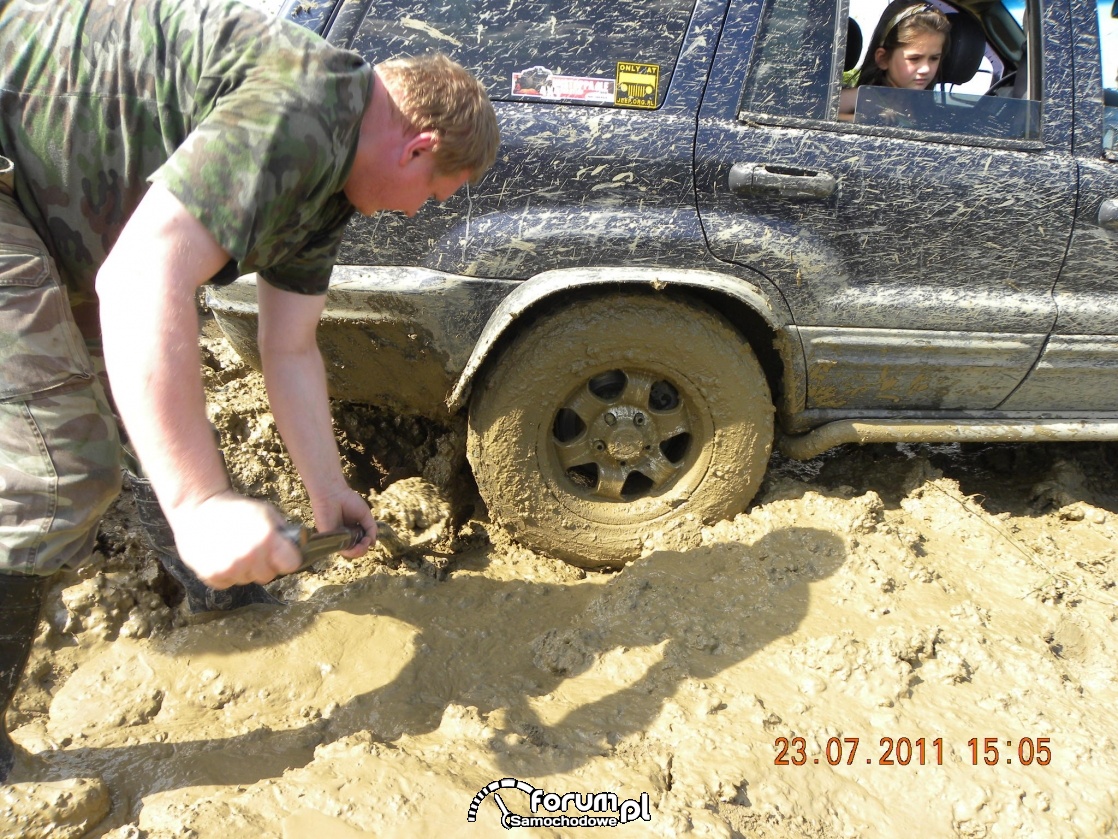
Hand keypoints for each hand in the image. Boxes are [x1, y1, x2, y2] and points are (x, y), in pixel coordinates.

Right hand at [169, 490, 303, 586]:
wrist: (198, 509)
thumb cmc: (236, 509)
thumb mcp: (266, 512)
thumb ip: (282, 533)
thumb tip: (295, 549)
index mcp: (267, 538)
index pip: (291, 564)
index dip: (286, 559)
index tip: (280, 554)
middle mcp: (249, 556)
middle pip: (269, 576)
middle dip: (264, 565)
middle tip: (253, 549)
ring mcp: (230, 568)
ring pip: (248, 580)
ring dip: (245, 569)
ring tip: (235, 550)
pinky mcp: (212, 576)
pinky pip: (229, 583)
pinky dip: (227, 574)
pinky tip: (222, 556)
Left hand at [311, 487, 377, 557]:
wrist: (333, 493)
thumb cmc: (348, 501)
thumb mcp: (365, 515)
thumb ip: (371, 529)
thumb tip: (373, 543)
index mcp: (352, 530)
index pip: (360, 543)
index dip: (366, 543)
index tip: (370, 538)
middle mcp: (344, 536)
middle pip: (355, 550)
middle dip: (363, 549)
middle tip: (367, 542)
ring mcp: (337, 538)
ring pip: (348, 553)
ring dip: (359, 552)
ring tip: (363, 545)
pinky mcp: (330, 539)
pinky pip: (341, 550)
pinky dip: (351, 551)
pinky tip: (358, 545)